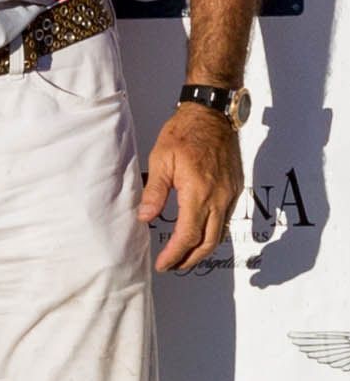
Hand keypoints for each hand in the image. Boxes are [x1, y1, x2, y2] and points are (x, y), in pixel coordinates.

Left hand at [139, 104, 243, 270]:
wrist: (212, 114)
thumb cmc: (184, 133)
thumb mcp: (161, 159)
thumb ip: (155, 192)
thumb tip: (145, 218)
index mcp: (198, 192)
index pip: (187, 235)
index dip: (175, 254)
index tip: (163, 264)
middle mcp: (219, 198)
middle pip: (208, 242)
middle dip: (190, 259)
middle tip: (173, 266)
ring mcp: (230, 194)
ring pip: (220, 233)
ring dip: (203, 249)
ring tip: (185, 256)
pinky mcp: (235, 189)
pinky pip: (226, 219)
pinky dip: (213, 233)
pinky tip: (200, 234)